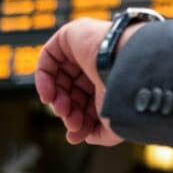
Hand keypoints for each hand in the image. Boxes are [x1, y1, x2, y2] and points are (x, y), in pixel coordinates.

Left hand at [35, 18, 123, 145]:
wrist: (128, 68)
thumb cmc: (126, 91)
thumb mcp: (114, 122)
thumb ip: (102, 134)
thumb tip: (83, 136)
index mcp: (112, 77)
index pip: (88, 100)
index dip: (80, 119)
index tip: (77, 134)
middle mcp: (98, 62)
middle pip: (72, 91)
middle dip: (69, 112)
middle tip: (71, 125)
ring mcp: (84, 48)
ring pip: (59, 77)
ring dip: (56, 99)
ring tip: (62, 110)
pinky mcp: (71, 35)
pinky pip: (48, 58)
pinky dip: (43, 79)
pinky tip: (49, 95)